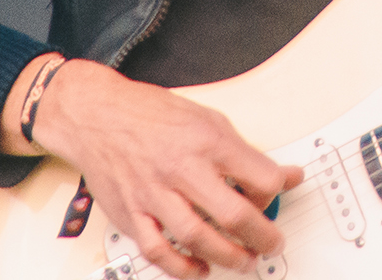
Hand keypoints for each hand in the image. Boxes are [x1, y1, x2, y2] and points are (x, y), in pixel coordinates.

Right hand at [0, 58, 302, 277]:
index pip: (258, 176)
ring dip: (228, 256)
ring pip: (197, 237)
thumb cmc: (151, 115)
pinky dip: (181, 266)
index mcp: (206, 140)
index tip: (279, 194)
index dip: (277, 191)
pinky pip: (157, 250)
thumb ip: (244, 152)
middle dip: (261, 236)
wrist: (97, 115)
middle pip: (231, 214)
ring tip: (244, 260)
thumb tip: (284, 174)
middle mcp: (180, 168)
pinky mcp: (132, 213)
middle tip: (272, 243)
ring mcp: (153, 193)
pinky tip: (199, 267)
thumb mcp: (208, 118)